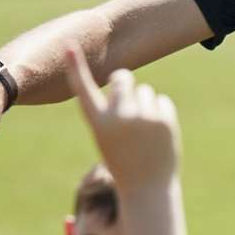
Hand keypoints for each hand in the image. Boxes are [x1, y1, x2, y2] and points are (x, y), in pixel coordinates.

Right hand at [63, 43, 178, 190]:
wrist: (147, 188)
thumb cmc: (124, 161)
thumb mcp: (110, 137)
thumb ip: (115, 110)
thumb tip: (127, 83)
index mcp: (99, 123)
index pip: (84, 90)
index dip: (76, 67)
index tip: (70, 46)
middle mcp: (119, 117)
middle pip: (124, 79)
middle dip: (125, 83)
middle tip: (128, 102)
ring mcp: (143, 117)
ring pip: (145, 91)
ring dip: (145, 104)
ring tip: (143, 131)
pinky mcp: (164, 119)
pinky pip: (162, 101)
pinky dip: (160, 112)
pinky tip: (157, 133)